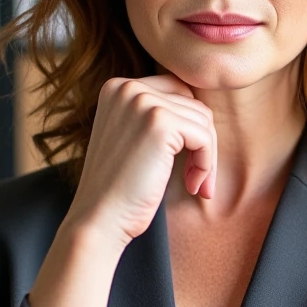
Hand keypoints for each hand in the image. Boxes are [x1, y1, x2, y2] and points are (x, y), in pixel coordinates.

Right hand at [67, 73, 217, 246]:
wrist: (99, 219)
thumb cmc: (119, 188)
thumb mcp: (132, 138)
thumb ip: (155, 116)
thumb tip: (202, 108)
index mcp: (118, 87)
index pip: (177, 92)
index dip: (189, 128)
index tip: (188, 161)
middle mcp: (128, 87)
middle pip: (193, 104)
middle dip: (202, 142)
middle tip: (197, 177)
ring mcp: (143, 102)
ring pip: (203, 121)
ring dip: (206, 157)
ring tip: (193, 184)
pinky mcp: (160, 123)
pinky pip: (205, 137)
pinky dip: (207, 165)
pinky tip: (193, 186)